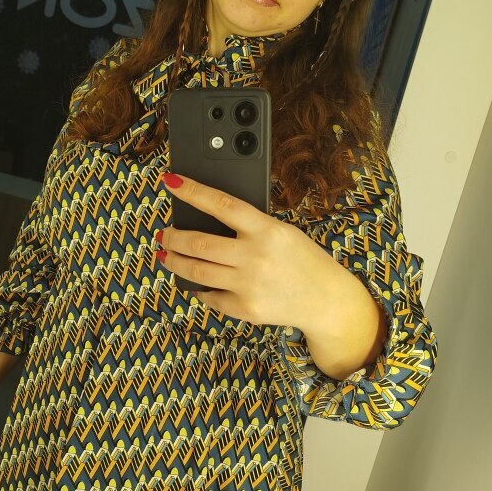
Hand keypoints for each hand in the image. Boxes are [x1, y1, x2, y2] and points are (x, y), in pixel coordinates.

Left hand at [158, 171, 343, 331]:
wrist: (326, 300)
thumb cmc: (303, 261)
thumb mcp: (283, 233)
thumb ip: (250, 226)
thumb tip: (207, 219)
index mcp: (266, 230)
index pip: (221, 204)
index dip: (192, 191)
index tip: (171, 181)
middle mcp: (255, 257)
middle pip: (199, 243)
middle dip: (173, 236)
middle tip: (165, 233)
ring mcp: (248, 285)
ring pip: (196, 270)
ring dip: (174, 261)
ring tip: (166, 255)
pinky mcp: (245, 309)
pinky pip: (210, 297)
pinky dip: (198, 288)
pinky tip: (193, 282)